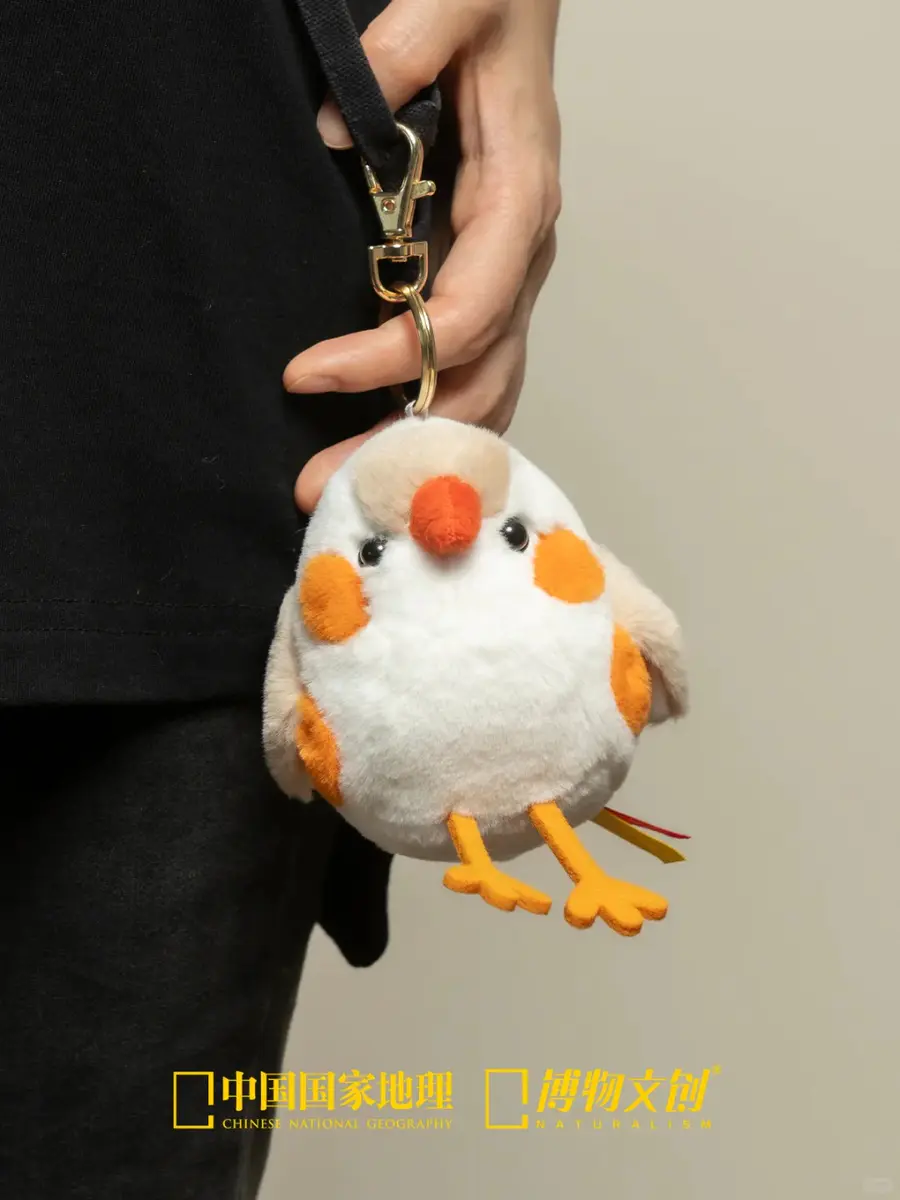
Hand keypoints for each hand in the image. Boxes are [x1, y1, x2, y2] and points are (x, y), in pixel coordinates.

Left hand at [285, 0, 561, 512]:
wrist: (516, 0)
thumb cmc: (496, 1)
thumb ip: (410, 44)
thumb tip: (340, 133)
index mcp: (520, 201)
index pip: (467, 312)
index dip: (393, 356)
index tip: (305, 372)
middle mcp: (521, 257)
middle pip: (479, 379)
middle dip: (404, 439)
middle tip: (321, 485)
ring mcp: (507, 278)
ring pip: (482, 391)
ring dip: (415, 445)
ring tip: (340, 484)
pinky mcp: (484, 283)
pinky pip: (472, 372)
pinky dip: (431, 419)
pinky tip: (378, 448)